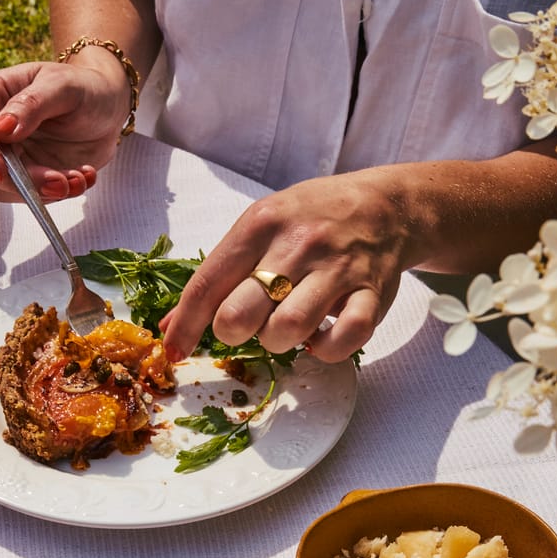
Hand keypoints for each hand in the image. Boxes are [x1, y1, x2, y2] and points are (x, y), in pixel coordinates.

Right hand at [0, 59, 129, 202]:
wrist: (109, 106)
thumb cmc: (82, 85)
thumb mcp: (61, 85)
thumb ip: (30, 104)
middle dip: (17, 180)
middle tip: (57, 181)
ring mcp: (9, 157)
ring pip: (4, 188)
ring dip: (41, 191)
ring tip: (78, 178)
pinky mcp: (30, 177)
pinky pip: (32, 196)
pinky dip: (60, 193)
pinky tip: (83, 176)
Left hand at [159, 168, 415, 364]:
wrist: (386, 205)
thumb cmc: (310, 219)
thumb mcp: (260, 227)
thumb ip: (218, 274)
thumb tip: (170, 327)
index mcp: (261, 224)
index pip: (208, 283)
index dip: (185, 325)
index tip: (174, 351)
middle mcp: (297, 244)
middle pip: (241, 313)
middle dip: (233, 331)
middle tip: (247, 324)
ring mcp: (337, 269)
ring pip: (288, 330)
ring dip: (278, 341)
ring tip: (285, 325)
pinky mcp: (372, 293)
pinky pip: (344, 338)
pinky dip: (325, 350)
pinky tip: (319, 338)